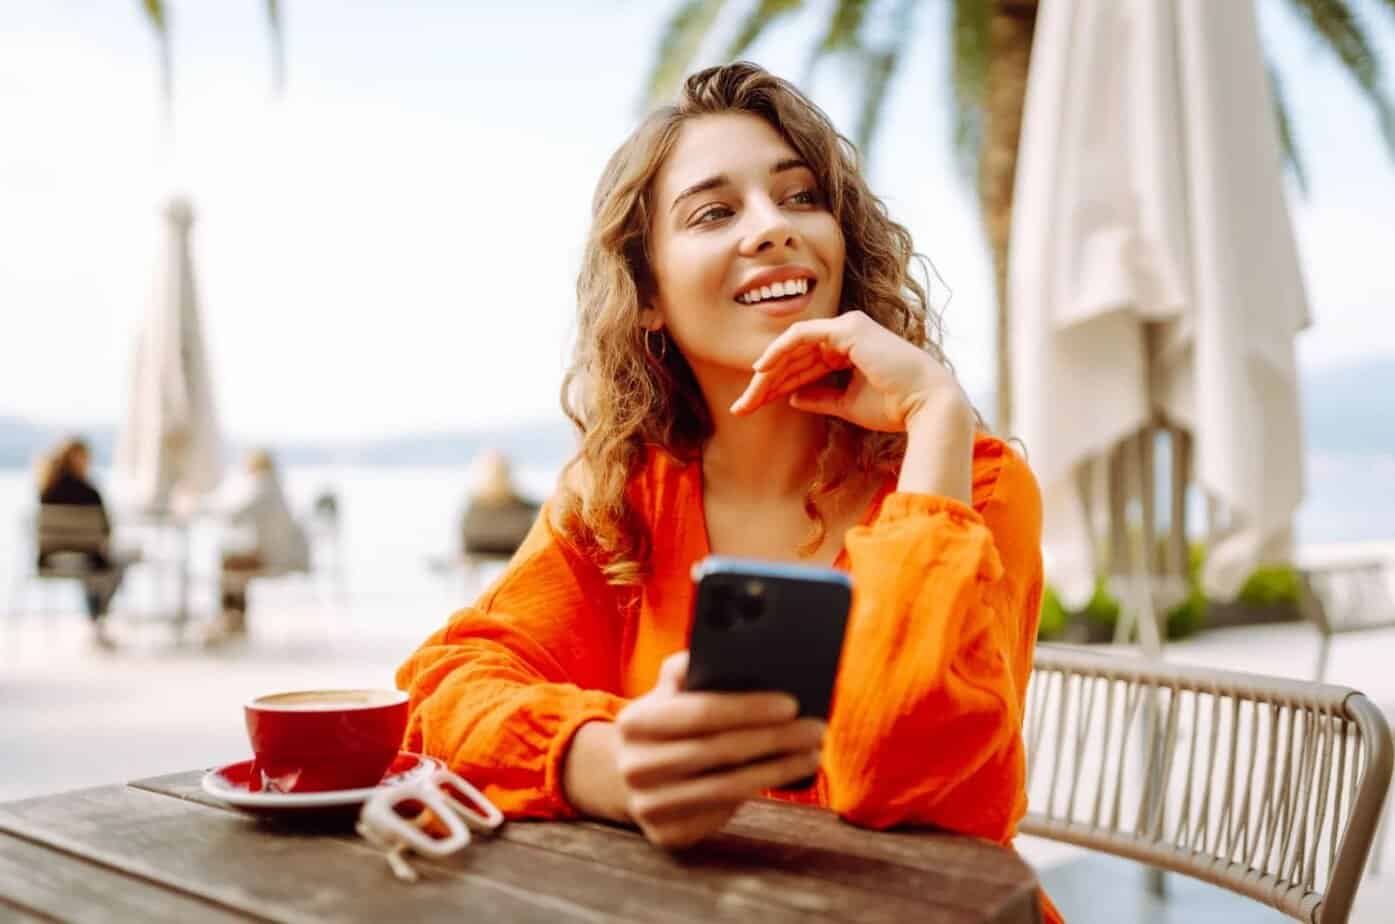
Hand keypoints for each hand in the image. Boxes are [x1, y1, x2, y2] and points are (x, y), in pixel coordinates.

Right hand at [612, 652, 824, 848]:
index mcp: (634, 723)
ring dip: (778, 770)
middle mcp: (636, 768)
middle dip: (776, 739)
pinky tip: (783, 777)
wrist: (629, 774)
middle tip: (815, 729)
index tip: (792, 704)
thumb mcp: (667, 689)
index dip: (749, 709)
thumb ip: (691, 668)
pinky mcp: (668, 835)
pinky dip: (757, 794)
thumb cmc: (664, 721)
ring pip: (728, 788)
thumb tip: (738, 651)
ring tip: (811, 755)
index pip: (700, 713)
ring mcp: (649, 806)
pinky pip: (722, 814)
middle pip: (721, 752)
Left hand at [729, 311, 968, 432]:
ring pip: (793, 348)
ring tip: (747, 398)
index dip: (776, 387)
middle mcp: (846, 334)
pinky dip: (779, 350)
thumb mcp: (846, 404)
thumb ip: (819, 397)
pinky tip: (761, 370)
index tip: (754, 407)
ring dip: (767, 373)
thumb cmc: (894, 406)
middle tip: (741, 407)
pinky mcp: (846, 329)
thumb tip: (791, 397)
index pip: (803, 367)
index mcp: (848, 350)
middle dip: (765, 383)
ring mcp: (846, 327)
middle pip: (794, 358)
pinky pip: (801, 335)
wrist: (924, 405)